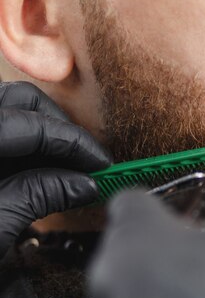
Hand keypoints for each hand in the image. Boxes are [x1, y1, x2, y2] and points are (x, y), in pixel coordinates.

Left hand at [0, 82, 111, 255]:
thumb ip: (38, 196)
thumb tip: (84, 184)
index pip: (34, 126)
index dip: (76, 145)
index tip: (102, 166)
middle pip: (22, 101)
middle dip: (61, 128)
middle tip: (86, 163)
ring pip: (10, 109)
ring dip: (43, 132)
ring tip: (64, 167)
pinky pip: (1, 127)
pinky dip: (23, 142)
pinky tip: (36, 170)